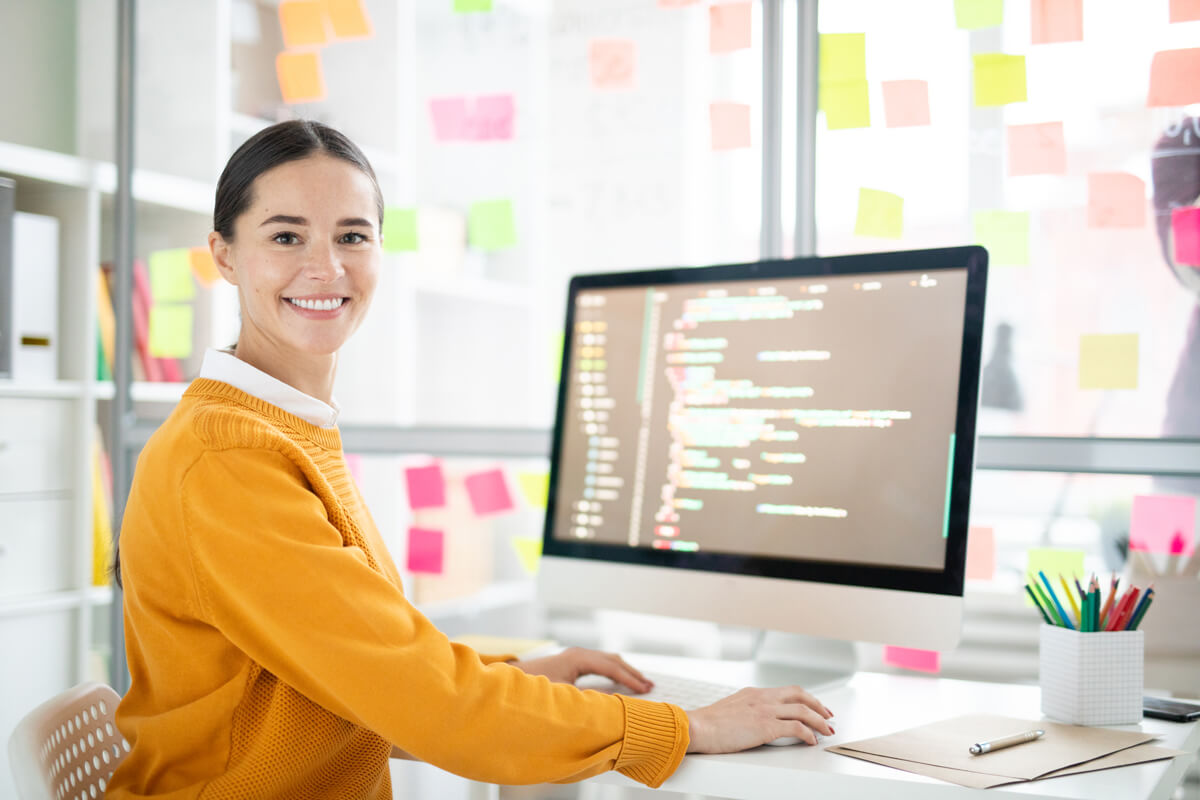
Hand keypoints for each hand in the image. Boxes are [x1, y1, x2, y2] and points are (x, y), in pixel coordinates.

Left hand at [512, 646, 652, 692]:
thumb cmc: (535, 686)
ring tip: (641, 683)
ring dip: (625, 671)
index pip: (611, 667)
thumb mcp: (562, 695)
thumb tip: (609, 704)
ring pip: (608, 660)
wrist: (515, 680)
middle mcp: (580, 653)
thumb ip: (587, 699)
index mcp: (579, 658)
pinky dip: (614, 672)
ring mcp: (576, 656)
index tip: (646, 689)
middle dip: (632, 673)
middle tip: (650, 685)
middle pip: (613, 660)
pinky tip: (621, 680)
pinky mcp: (573, 662)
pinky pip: (600, 664)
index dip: (630, 679)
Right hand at [685, 686, 833, 752]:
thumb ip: (746, 711)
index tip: (813, 706)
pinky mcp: (765, 726)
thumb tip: (753, 721)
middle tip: (828, 715)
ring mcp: (764, 710)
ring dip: (819, 721)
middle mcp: (762, 697)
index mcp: (753, 693)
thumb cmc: (707, 724)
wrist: (697, 727)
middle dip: (818, 705)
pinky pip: (796, 727)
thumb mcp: (730, 710)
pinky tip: (811, 741)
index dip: (804, 698)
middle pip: (800, 695)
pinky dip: (808, 734)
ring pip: (803, 710)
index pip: (786, 691)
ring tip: (827, 730)